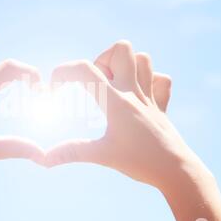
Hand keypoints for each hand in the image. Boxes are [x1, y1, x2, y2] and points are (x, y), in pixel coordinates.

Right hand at [44, 41, 220, 220]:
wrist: (176, 171)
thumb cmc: (140, 162)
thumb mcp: (102, 156)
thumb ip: (72, 152)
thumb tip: (43, 159)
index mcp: (116, 101)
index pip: (85, 70)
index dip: (63, 72)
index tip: (55, 89)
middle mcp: (134, 91)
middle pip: (121, 49)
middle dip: (102, 58)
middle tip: (95, 83)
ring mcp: (151, 96)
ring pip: (143, 58)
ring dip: (125, 65)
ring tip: (114, 85)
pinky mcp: (162, 104)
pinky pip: (161, 79)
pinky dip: (149, 79)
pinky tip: (138, 95)